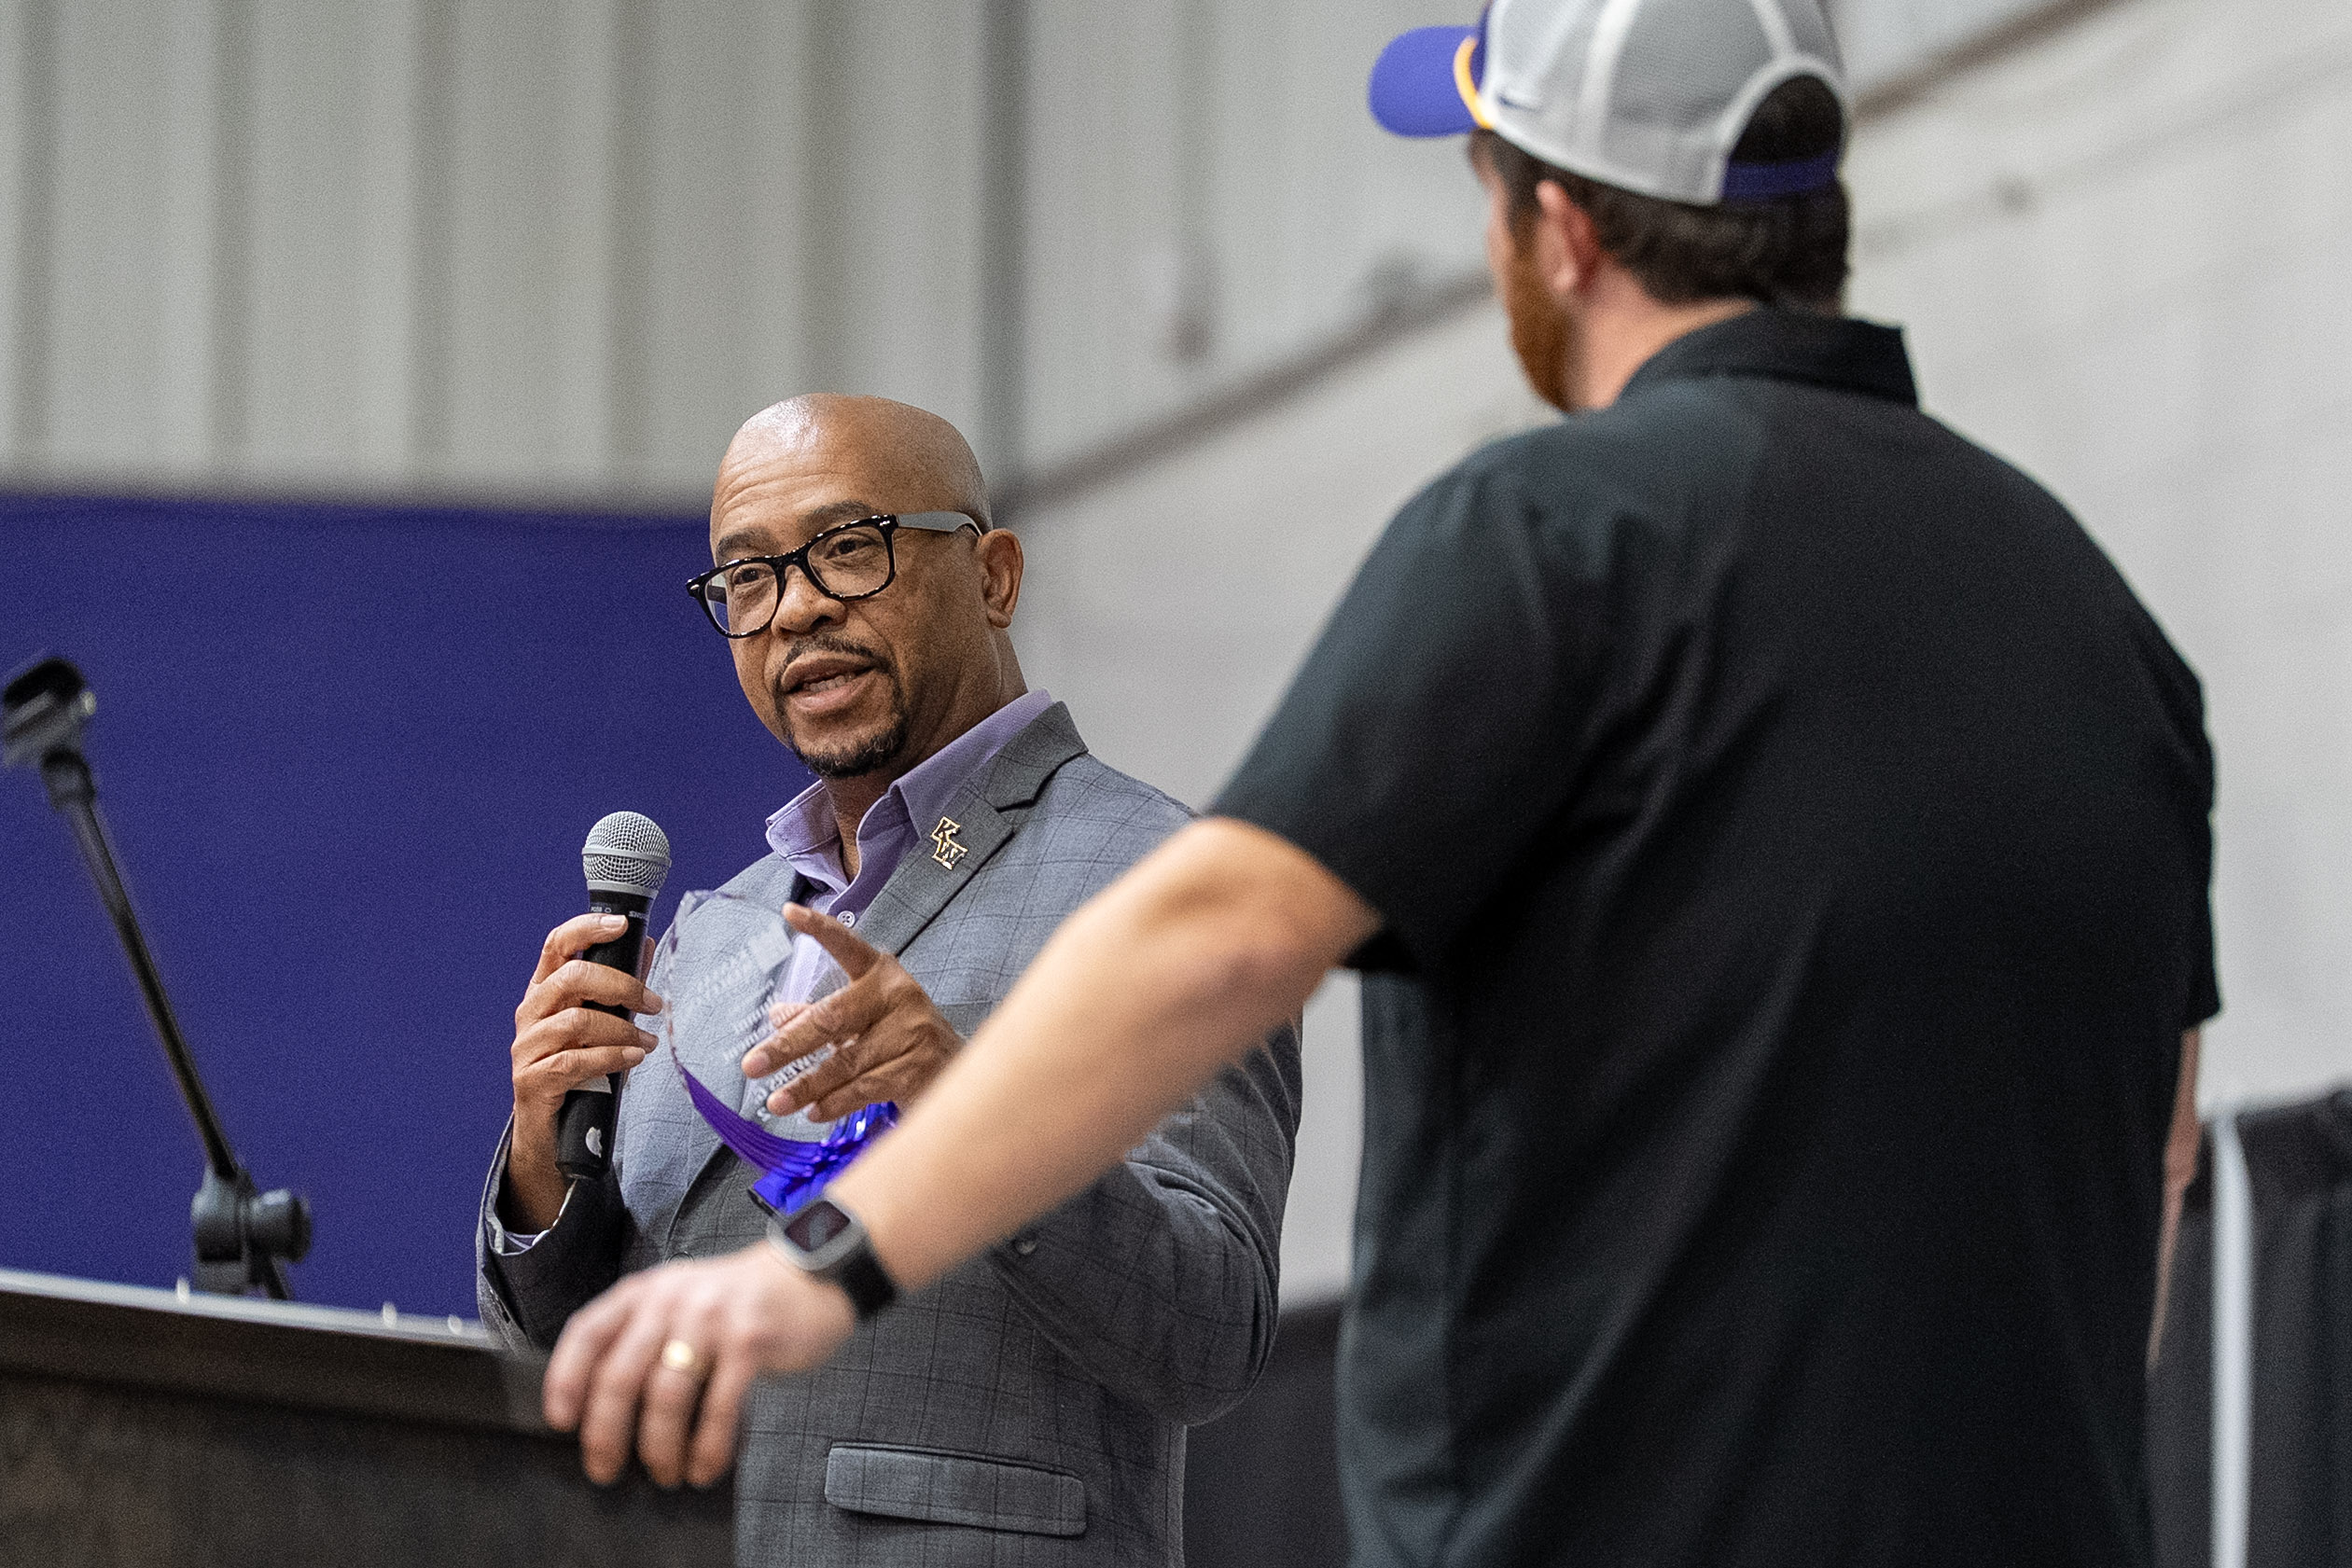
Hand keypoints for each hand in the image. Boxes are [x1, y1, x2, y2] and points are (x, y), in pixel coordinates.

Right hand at [503, 913, 664, 1230]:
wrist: (552, 1135)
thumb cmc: (580, 1071)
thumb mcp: (600, 1023)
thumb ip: (618, 986)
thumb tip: (644, 942)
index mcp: (545, 991)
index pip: (556, 945)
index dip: (587, 928)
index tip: (622, 923)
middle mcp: (531, 1013)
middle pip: (572, 978)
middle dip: (621, 986)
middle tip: (654, 1003)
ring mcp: (527, 1047)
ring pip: (576, 1021)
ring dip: (622, 1029)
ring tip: (648, 1042)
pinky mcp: (531, 1080)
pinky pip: (574, 1061)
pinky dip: (611, 1057)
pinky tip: (634, 1060)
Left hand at [543, 1241, 856, 1486]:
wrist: (809, 1275)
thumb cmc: (736, 1301)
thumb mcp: (679, 1300)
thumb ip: (642, 1336)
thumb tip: (601, 1409)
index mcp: (647, 1290)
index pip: (588, 1331)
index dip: (566, 1378)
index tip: (562, 1420)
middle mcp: (673, 1299)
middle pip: (621, 1375)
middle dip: (606, 1433)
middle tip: (605, 1468)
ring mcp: (713, 1318)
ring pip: (667, 1396)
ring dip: (659, 1447)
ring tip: (665, 1473)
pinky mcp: (751, 1340)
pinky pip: (720, 1406)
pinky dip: (708, 1446)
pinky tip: (704, 1466)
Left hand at [741, 905, 963, 1120]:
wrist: (962, 1073)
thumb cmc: (902, 1040)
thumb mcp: (863, 1021)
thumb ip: (823, 1017)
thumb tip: (776, 1017)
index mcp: (881, 975)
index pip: (848, 946)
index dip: (820, 929)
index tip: (788, 913)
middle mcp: (899, 995)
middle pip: (833, 1017)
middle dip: (788, 1045)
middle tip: (752, 1065)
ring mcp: (912, 1032)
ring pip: (846, 1061)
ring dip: (806, 1085)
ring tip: (776, 1102)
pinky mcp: (919, 1068)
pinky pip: (865, 1087)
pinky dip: (835, 1102)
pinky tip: (814, 1111)